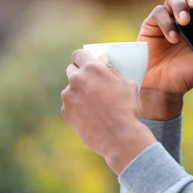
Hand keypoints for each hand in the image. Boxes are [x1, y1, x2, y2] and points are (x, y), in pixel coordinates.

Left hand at [61, 49, 156, 173]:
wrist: (120, 137)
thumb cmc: (127, 109)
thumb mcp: (127, 84)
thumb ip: (112, 70)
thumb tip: (103, 59)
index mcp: (93, 68)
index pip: (78, 55)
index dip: (82, 58)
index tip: (87, 63)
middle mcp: (77, 79)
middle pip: (71, 70)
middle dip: (79, 74)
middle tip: (91, 83)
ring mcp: (69, 96)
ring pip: (70, 89)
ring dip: (78, 92)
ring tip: (94, 104)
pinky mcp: (66, 112)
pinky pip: (69, 105)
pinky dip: (77, 108)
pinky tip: (90, 115)